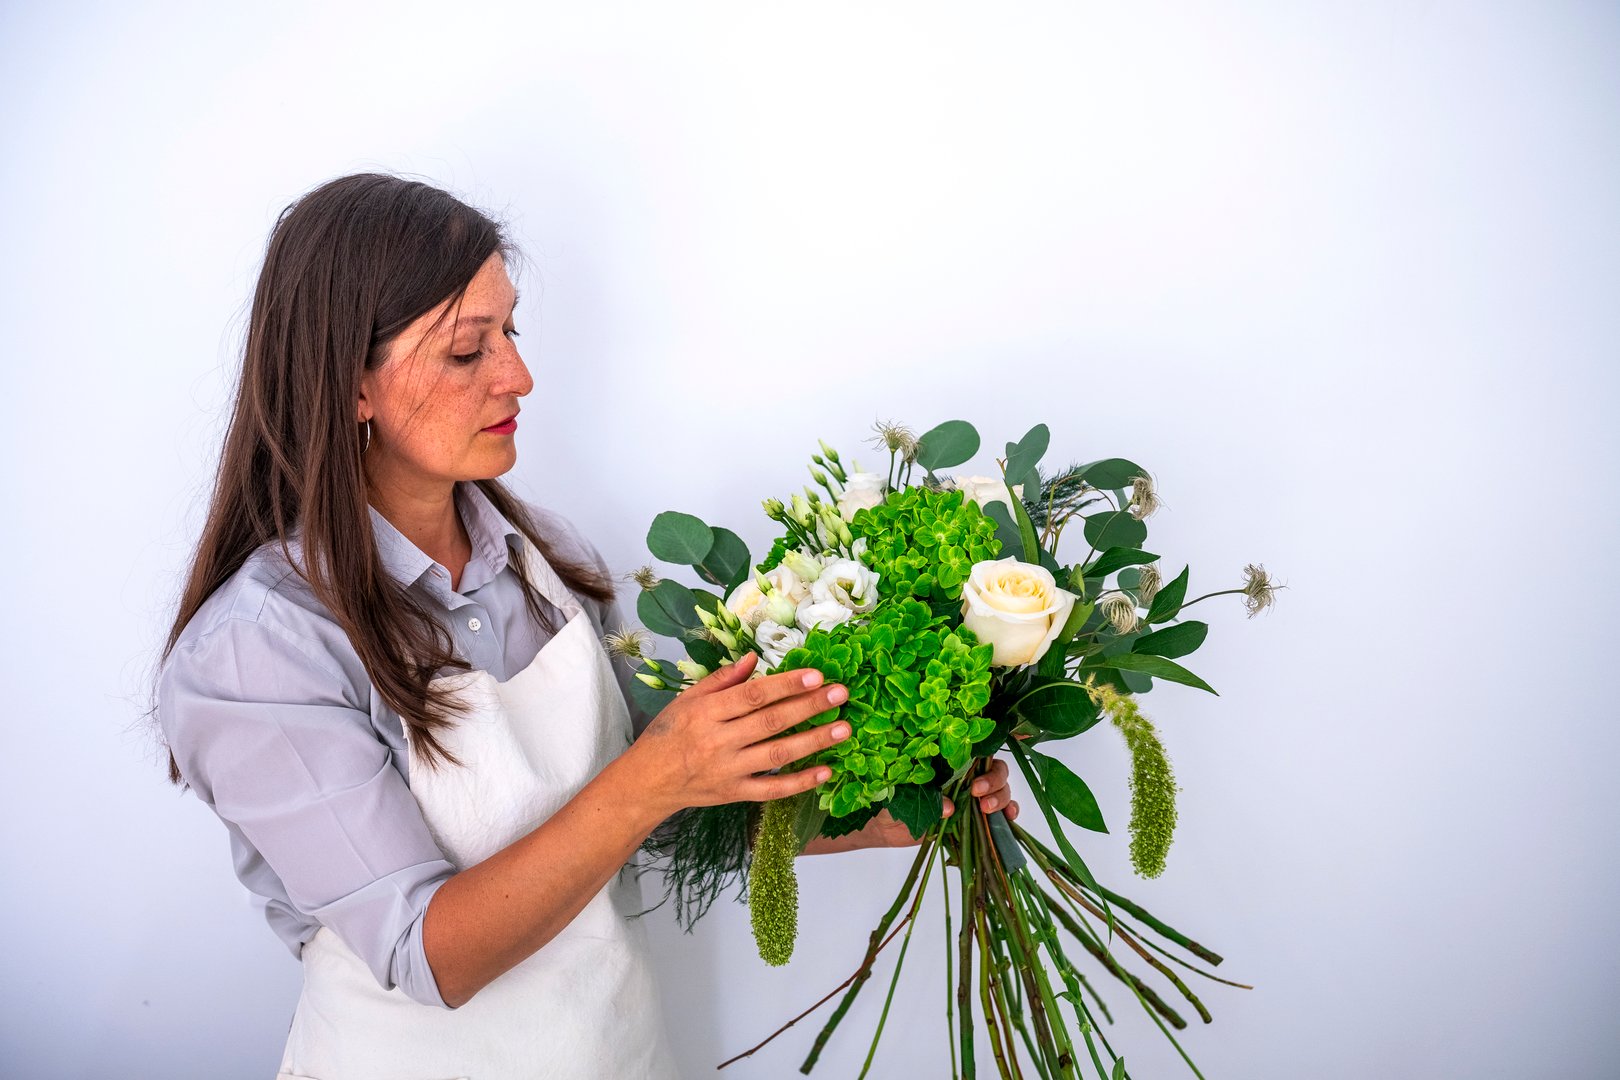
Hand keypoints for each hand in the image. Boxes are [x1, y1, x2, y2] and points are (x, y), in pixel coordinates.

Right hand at [622, 651, 851, 818]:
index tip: (816, 675)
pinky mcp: (734, 794)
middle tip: (841, 694)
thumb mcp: (687, 700)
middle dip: (809, 706)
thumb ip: (721, 680)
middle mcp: (718, 741)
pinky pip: (772, 789)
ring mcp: (728, 770)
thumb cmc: (667, 735)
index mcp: (706, 712)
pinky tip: (825, 771)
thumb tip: (753, 658)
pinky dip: (800, 782)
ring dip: (813, 742)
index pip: (753, 696)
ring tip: (843, 729)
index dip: (786, 685)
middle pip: (771, 722)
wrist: (646, 782)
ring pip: (777, 754)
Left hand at [805, 758, 1019, 852]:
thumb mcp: (903, 789)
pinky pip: (1001, 811)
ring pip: (1002, 788)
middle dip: (994, 781)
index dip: (986, 758)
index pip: (978, 749)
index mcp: (949, 759)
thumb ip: (924, 794)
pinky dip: (1009, 813)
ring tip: (986, 810)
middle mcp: (965, 774)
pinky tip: (1008, 819)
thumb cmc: (890, 796)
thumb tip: (949, 808)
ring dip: (1002, 798)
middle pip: (996, 769)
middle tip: (978, 794)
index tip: (975, 778)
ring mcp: (972, 795)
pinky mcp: (973, 816)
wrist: (883, 824)